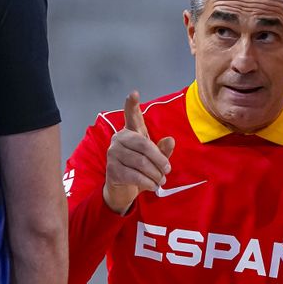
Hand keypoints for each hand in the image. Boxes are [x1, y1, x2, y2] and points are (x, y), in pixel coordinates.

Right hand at [102, 91, 176, 214]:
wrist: (122, 190)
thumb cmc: (139, 170)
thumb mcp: (154, 159)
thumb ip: (162, 150)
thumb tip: (170, 140)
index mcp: (130, 133)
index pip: (131, 117)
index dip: (132, 105)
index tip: (134, 93)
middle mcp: (119, 139)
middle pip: (144, 145)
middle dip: (159, 159)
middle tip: (168, 170)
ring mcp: (113, 154)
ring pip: (141, 162)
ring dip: (155, 174)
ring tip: (161, 180)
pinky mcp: (112, 170)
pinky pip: (135, 175)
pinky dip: (148, 182)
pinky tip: (153, 186)